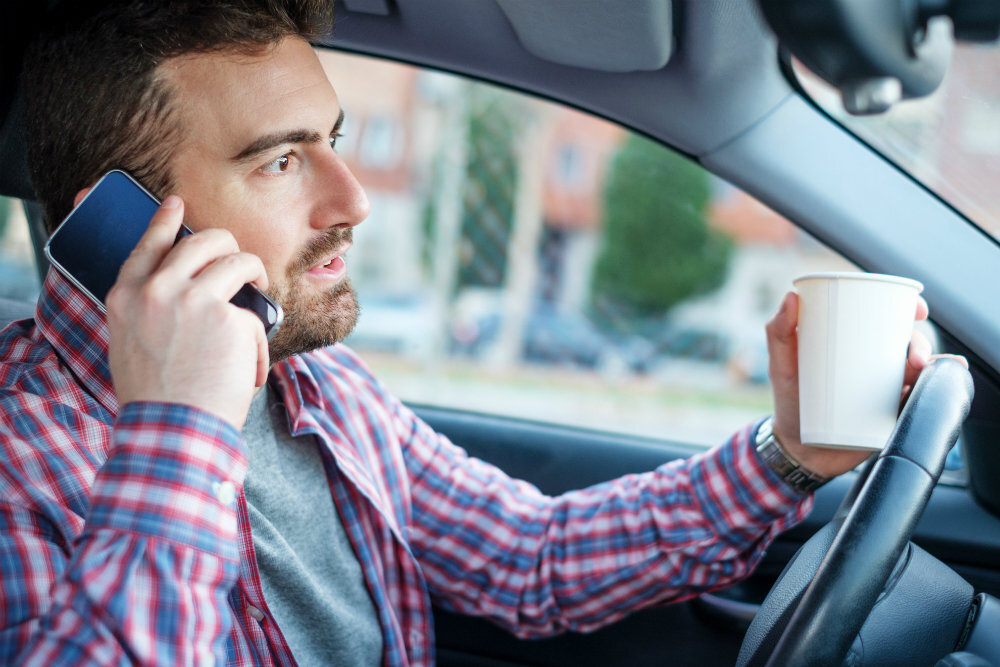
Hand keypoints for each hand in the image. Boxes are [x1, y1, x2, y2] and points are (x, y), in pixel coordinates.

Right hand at [105, 195, 269, 428]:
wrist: (172, 432)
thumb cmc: (158, 399)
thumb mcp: (132, 345)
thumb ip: (150, 312)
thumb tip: (187, 288)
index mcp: (125, 298)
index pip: (147, 245)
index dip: (163, 221)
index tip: (175, 203)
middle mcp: (156, 291)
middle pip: (203, 241)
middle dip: (229, 246)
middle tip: (243, 264)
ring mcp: (192, 300)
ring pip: (238, 262)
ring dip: (256, 275)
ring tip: (261, 296)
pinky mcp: (228, 317)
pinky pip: (256, 316)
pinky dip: (258, 346)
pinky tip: (248, 372)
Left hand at [764, 291, 966, 478]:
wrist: (800, 449)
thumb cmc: (789, 399)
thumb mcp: (781, 365)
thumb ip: (778, 332)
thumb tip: (791, 297)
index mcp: (851, 341)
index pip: (882, 316)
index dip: (904, 307)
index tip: (915, 308)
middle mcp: (872, 359)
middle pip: (905, 341)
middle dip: (919, 341)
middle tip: (914, 355)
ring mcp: (885, 384)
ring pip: (918, 367)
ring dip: (932, 363)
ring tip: (921, 370)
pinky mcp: (893, 409)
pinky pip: (920, 395)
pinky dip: (939, 384)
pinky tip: (949, 377)